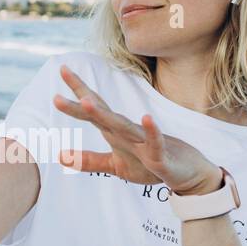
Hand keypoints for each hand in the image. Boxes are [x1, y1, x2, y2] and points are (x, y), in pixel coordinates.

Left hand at [51, 64, 222, 195]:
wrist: (187, 176)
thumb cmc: (149, 165)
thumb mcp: (115, 165)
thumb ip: (89, 160)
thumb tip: (59, 156)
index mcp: (116, 132)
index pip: (94, 109)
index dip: (77, 91)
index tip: (62, 69)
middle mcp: (129, 132)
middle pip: (102, 113)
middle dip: (82, 97)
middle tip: (63, 76)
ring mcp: (145, 142)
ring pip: (123, 126)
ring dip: (104, 114)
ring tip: (86, 101)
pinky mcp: (161, 156)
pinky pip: (155, 142)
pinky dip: (151, 130)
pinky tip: (146, 117)